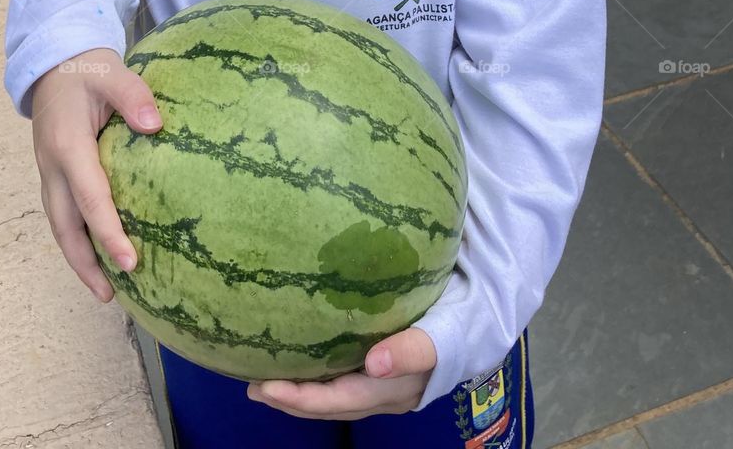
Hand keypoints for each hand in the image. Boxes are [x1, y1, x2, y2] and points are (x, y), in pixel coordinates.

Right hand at [30, 47, 163, 303]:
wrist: (53, 61)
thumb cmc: (86, 69)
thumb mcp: (111, 72)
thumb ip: (133, 96)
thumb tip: (155, 125)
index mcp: (67, 146)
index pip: (90, 198)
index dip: (108, 232)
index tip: (130, 262)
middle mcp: (52, 166)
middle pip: (64, 226)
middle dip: (85, 263)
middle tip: (111, 295)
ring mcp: (49, 172)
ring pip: (60, 226)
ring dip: (78, 259)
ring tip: (104, 291)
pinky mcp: (54, 173)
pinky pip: (62, 214)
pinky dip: (76, 239)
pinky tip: (96, 255)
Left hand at [246, 327, 437, 419]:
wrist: (480, 325)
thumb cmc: (456, 325)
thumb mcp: (440, 336)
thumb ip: (412, 351)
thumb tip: (375, 363)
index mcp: (392, 390)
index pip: (338, 401)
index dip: (301, 398)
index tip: (267, 387)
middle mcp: (382, 395)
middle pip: (330, 407)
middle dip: (291, 400)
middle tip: (253, 387)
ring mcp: (381, 387)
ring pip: (333, 399)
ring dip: (299, 394)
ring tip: (264, 382)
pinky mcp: (381, 373)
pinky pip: (341, 383)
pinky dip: (317, 380)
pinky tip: (300, 366)